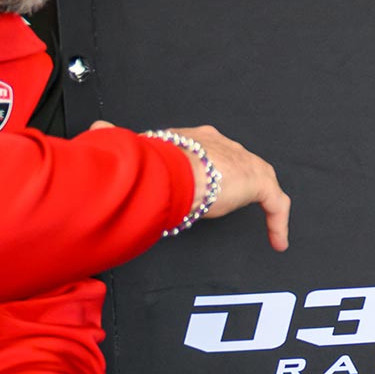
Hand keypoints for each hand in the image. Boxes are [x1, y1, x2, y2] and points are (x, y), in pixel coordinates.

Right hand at [93, 121, 291, 250]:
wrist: (170, 173)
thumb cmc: (149, 167)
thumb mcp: (131, 157)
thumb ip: (116, 144)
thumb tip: (96, 132)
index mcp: (194, 139)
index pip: (204, 152)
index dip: (205, 169)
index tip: (201, 187)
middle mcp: (221, 145)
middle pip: (235, 164)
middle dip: (235, 184)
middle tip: (230, 208)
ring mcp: (243, 162)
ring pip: (259, 181)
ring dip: (258, 200)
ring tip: (260, 224)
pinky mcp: (259, 182)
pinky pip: (276, 204)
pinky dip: (277, 222)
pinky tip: (277, 241)